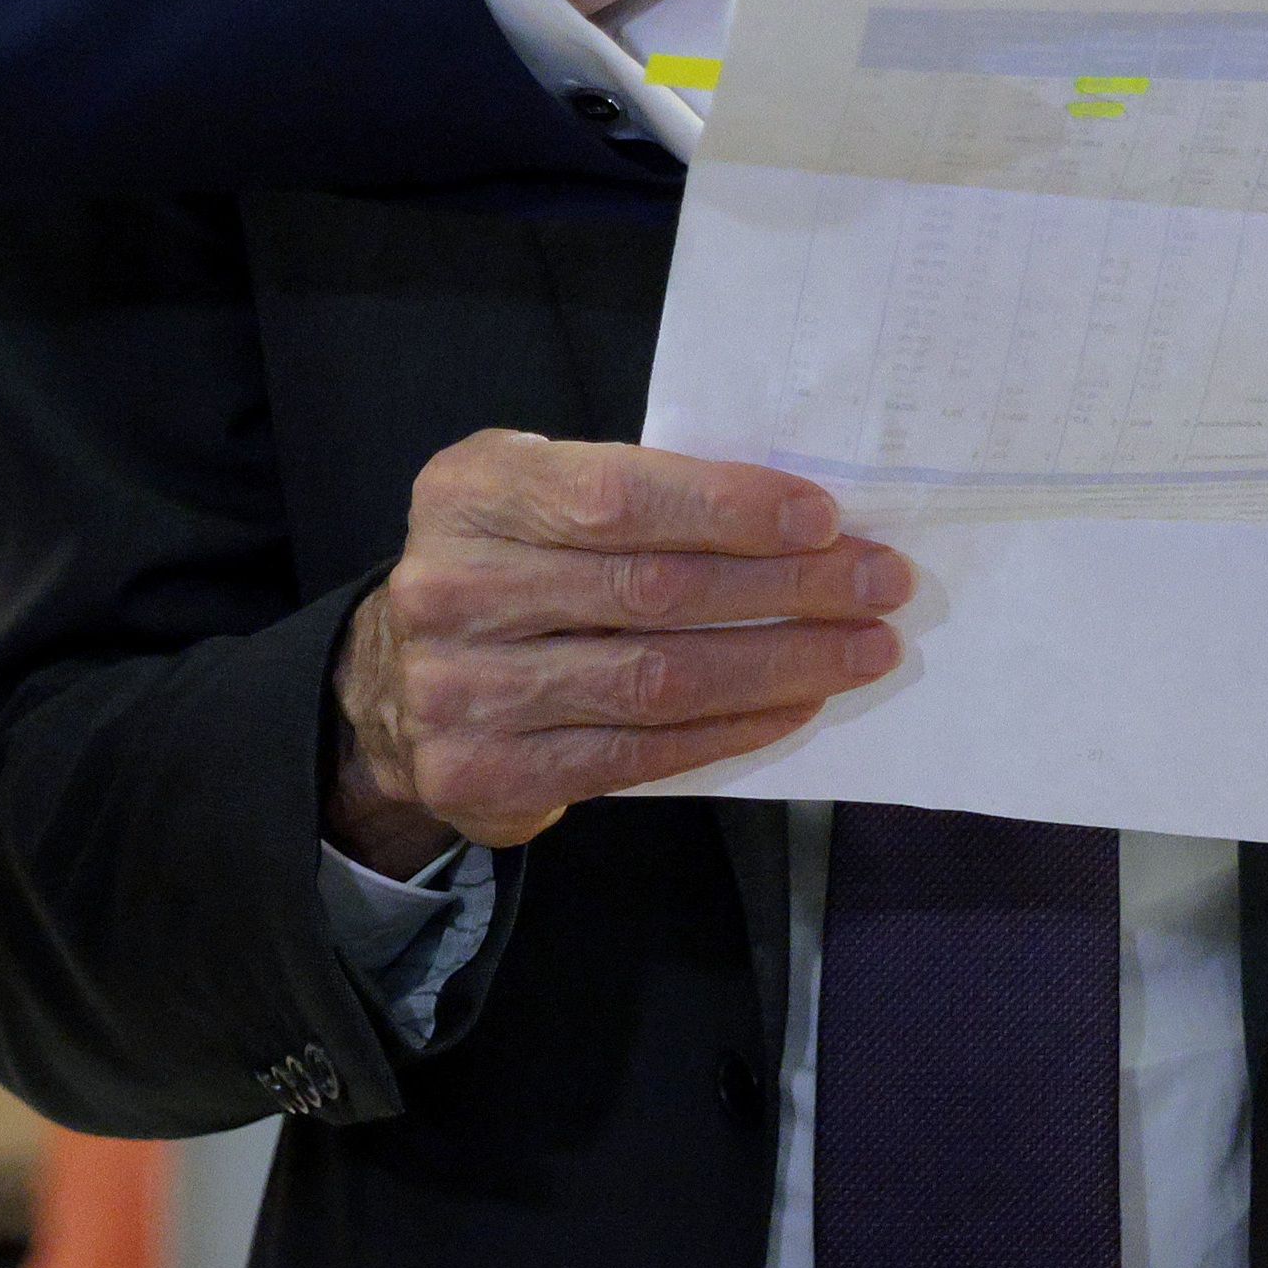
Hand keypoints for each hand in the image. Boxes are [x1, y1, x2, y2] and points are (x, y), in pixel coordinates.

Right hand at [329, 433, 910, 869]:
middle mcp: (450, 589)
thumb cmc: (502, 569)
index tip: (826, 520)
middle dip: (786, 587)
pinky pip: (638, 753)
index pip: (614, 497)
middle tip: (880, 584)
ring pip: (655, 679)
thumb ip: (629, 492)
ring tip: (863, 649)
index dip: (729, 509)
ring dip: (780, 664)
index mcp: (467, 494)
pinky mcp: (488, 775)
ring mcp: (461, 691)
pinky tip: (795, 707)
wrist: (388, 687)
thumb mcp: (531, 494)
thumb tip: (794, 519)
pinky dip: (731, 730)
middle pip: (649, 590)